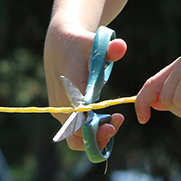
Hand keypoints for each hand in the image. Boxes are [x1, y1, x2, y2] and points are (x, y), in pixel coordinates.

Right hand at [44, 25, 127, 151]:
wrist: (59, 43)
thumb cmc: (79, 44)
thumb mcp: (94, 42)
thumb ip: (109, 48)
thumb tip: (121, 47)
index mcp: (69, 90)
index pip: (79, 121)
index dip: (95, 130)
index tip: (114, 122)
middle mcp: (61, 104)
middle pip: (77, 137)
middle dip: (100, 137)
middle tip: (118, 121)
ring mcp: (60, 111)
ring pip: (75, 139)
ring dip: (96, 136)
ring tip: (114, 120)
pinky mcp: (62, 113)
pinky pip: (75, 133)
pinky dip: (91, 132)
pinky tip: (106, 118)